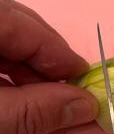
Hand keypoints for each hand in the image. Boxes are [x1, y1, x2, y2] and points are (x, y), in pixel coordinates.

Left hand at [0, 0, 97, 133]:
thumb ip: (33, 111)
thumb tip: (85, 105)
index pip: (29, 29)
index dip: (60, 59)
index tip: (84, 85)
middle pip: (16, 22)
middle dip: (41, 59)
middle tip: (60, 92)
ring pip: (1, 30)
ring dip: (20, 62)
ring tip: (30, 94)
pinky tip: (4, 86)